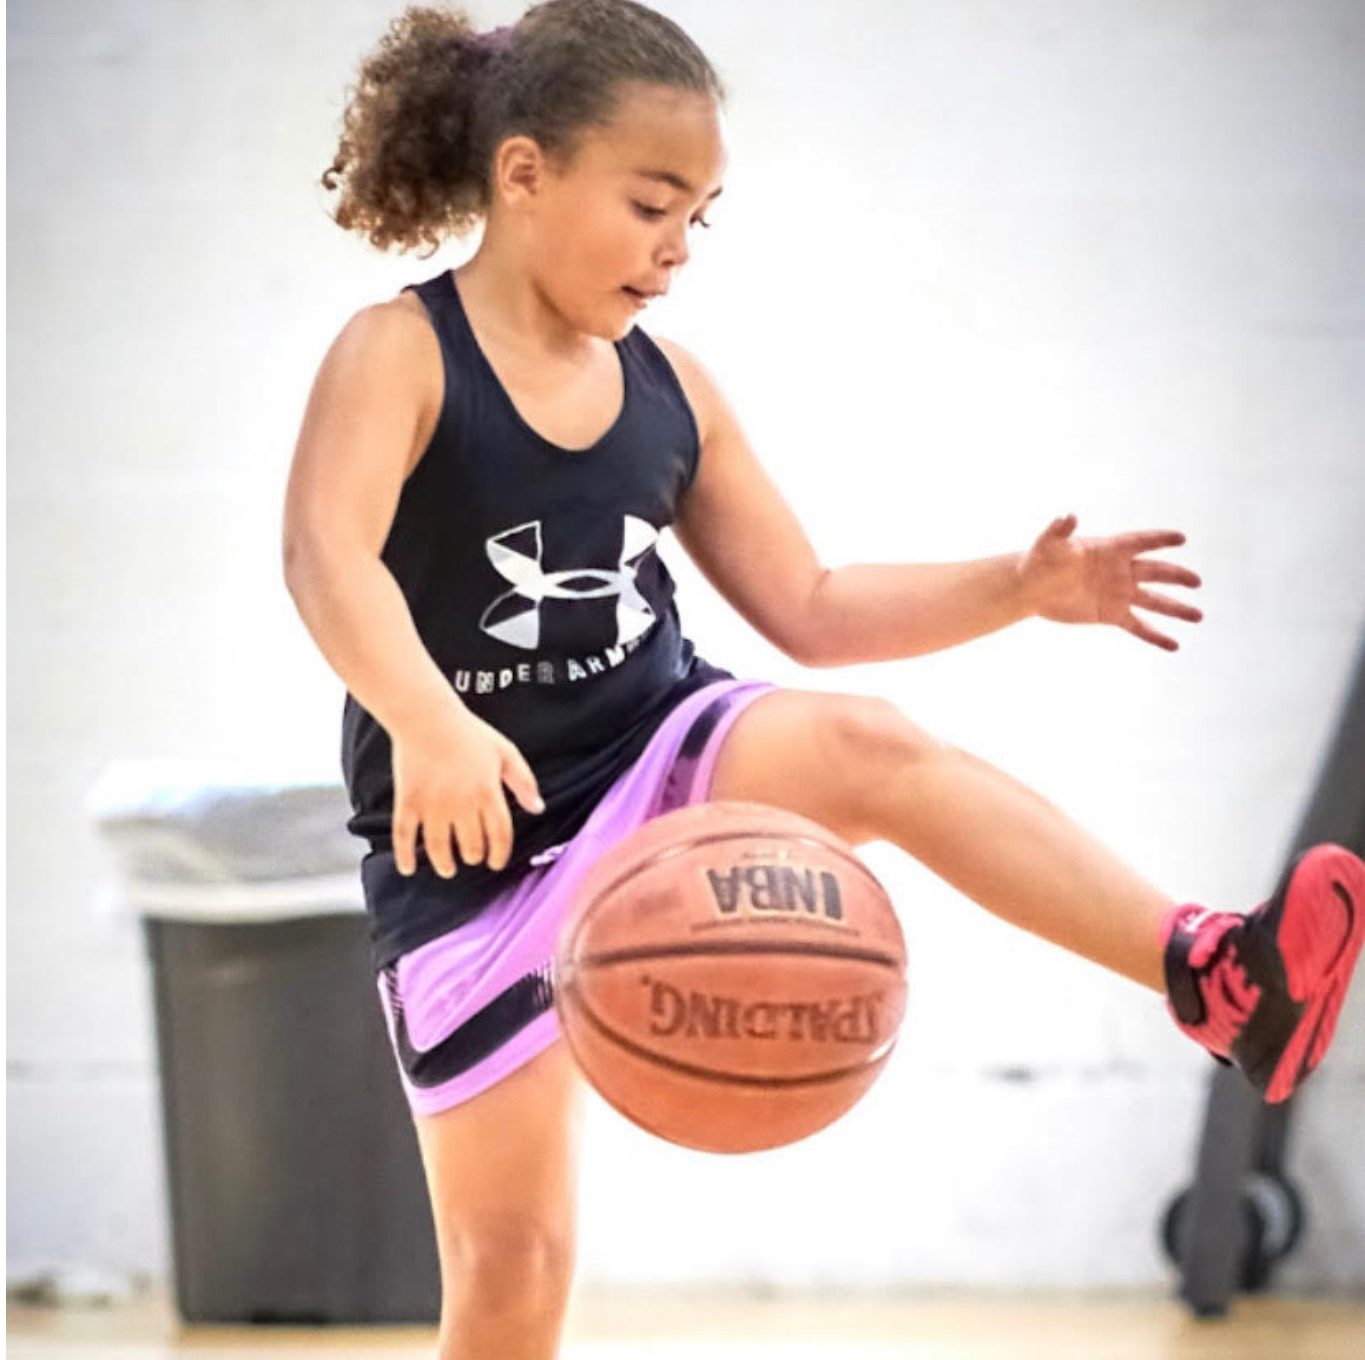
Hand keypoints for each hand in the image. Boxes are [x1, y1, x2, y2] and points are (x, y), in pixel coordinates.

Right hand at [390, 701, 544, 877]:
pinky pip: (404, 837)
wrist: (427, 717)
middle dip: (473, 857)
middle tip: (471, 857)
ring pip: (439, 849)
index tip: (495, 863)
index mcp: (488, 793)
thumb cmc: (470, 733)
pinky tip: (407, 869)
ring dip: (445, 864)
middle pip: (471, 847)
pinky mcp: (408, 802)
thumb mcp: (506, 752)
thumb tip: (538, 808)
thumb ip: (524, 782)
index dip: (499, 855)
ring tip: (448, 869)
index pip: (499, 836)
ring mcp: (432, 806)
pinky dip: (405, 856)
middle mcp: (461, 804)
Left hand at [1017, 513, 1202, 651]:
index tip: (1181, 538)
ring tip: (1199, 616)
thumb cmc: (1038, 559)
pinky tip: (1174, 645)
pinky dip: (1156, 636)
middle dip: (1177, 577)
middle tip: (1197, 582)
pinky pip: (1138, 626)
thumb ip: (1060, 530)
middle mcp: (1120, 570)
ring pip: (1154, 601)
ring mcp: (1118, 593)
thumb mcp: (1048, 543)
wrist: (1030, 587)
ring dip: (1176, 609)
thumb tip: (1069, 515)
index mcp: (1110, 549)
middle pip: (1156, 572)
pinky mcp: (1111, 614)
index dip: (1160, 539)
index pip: (1141, 541)